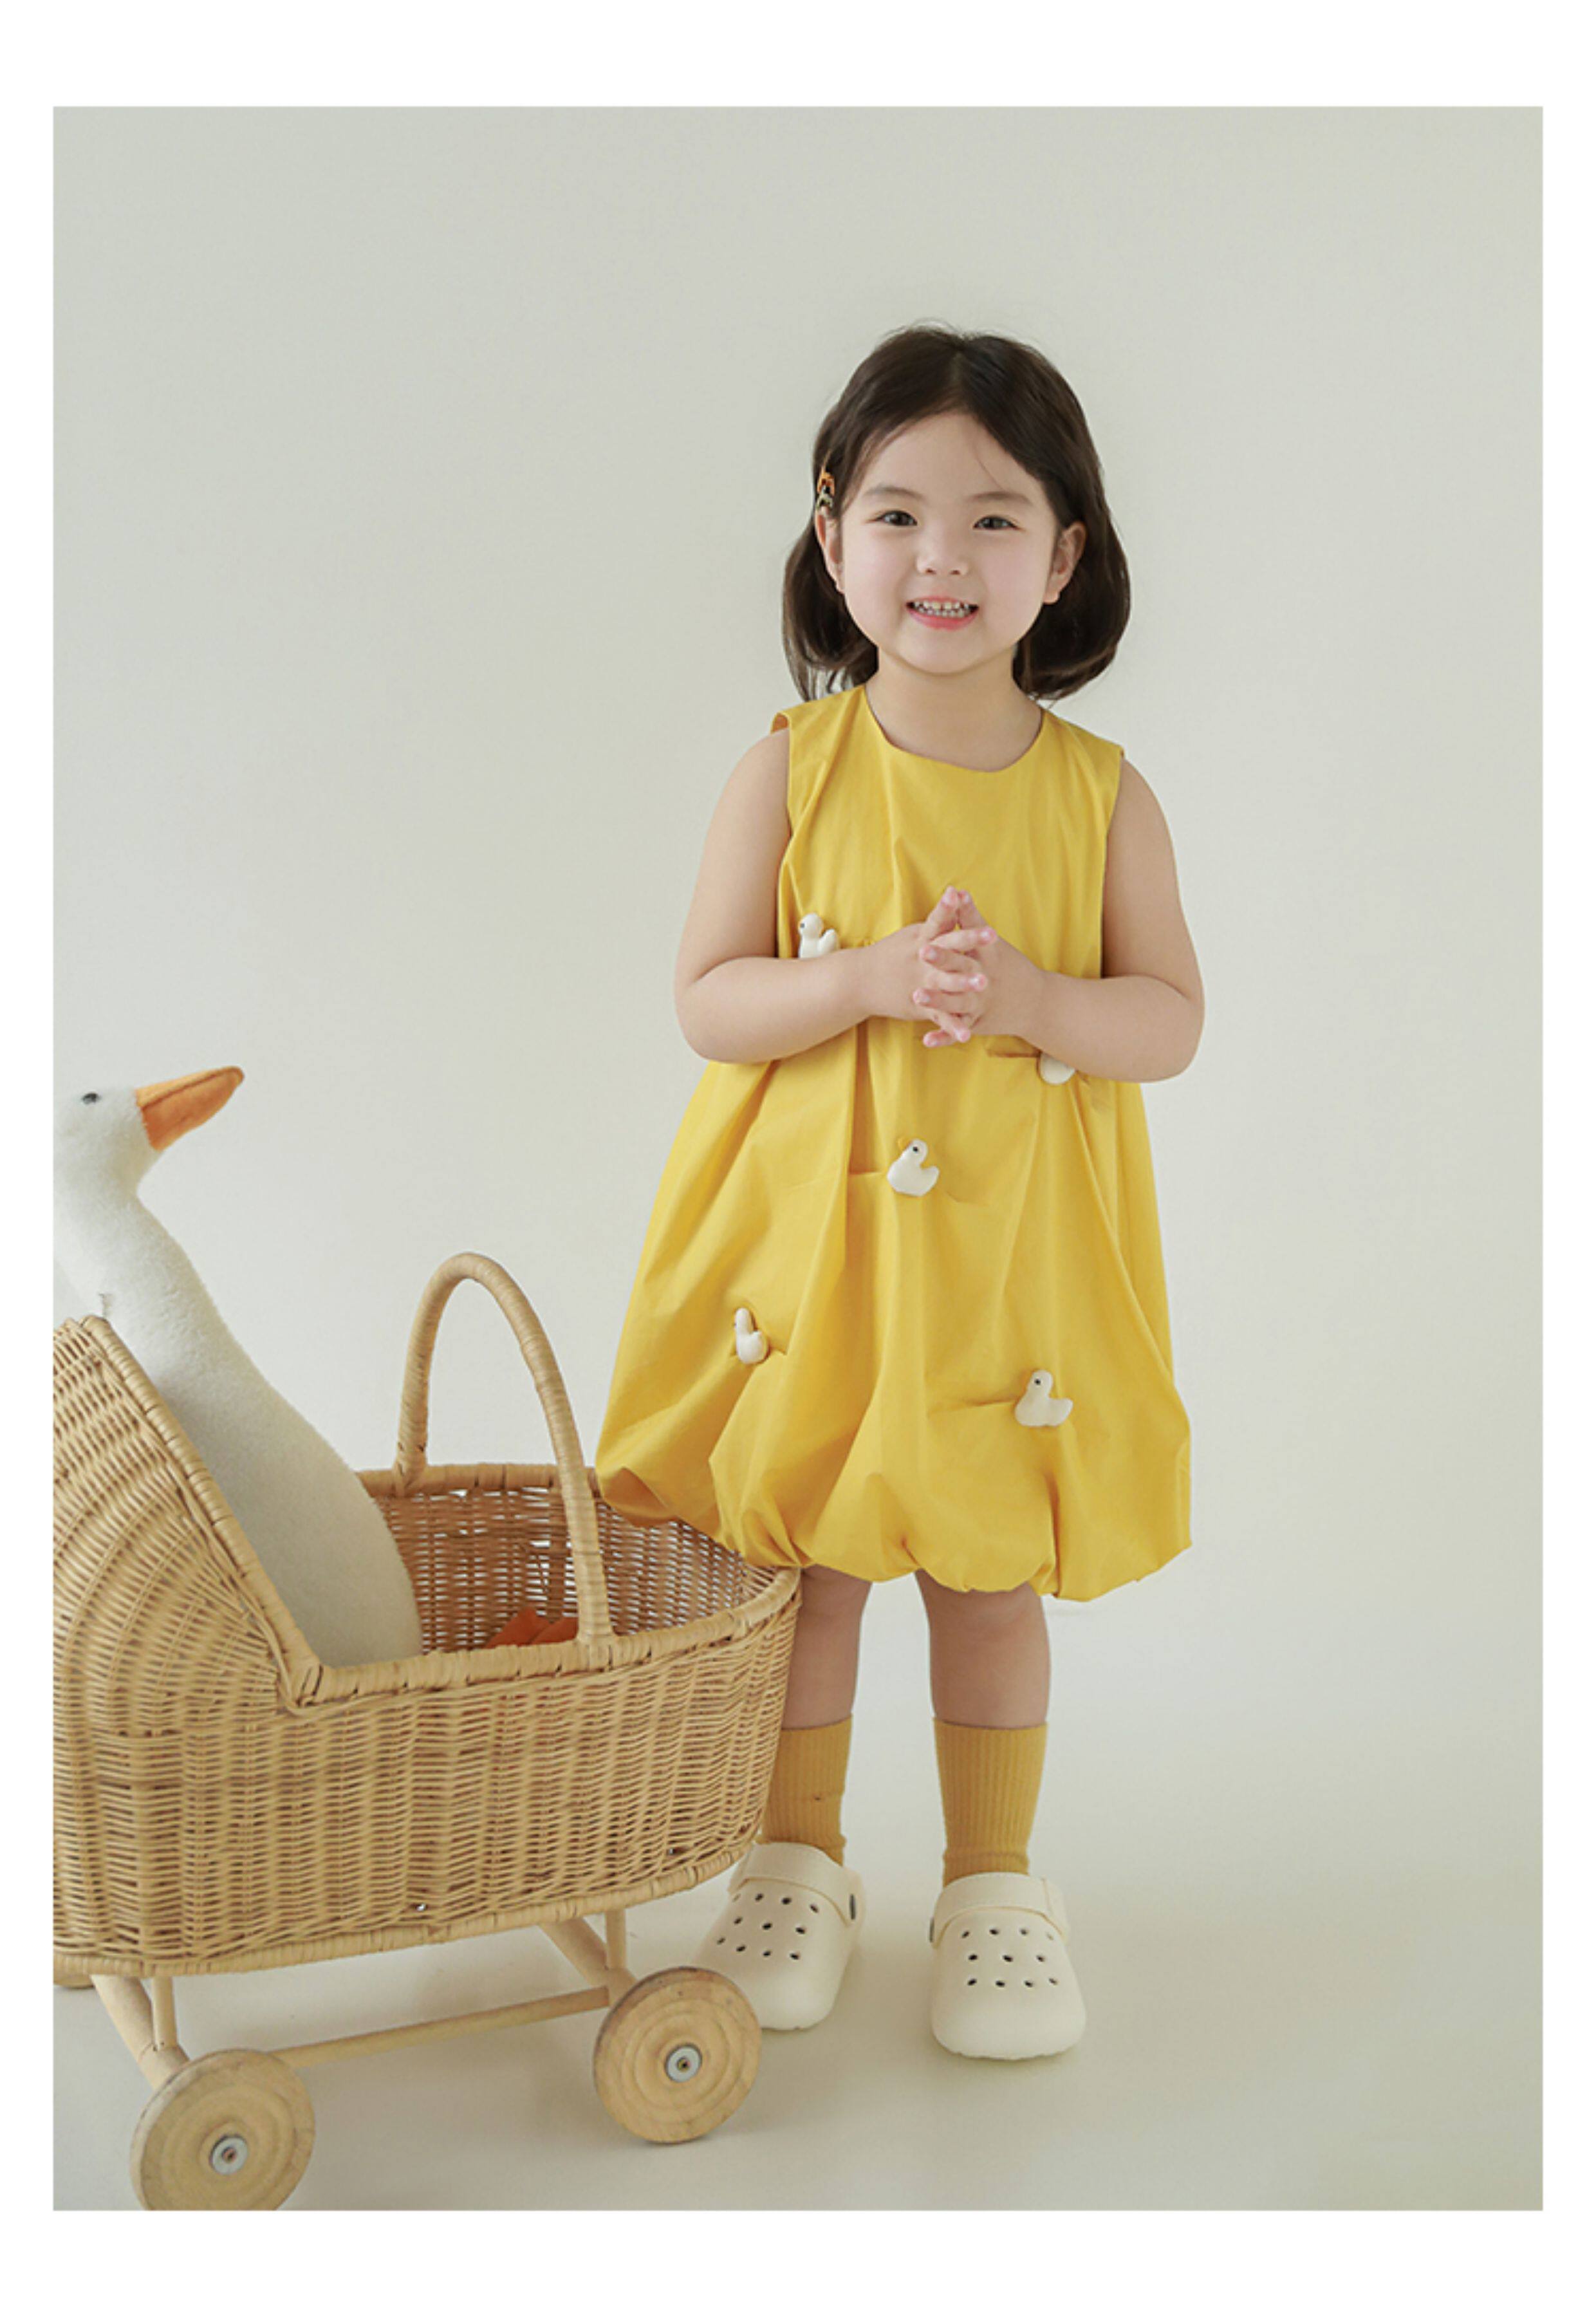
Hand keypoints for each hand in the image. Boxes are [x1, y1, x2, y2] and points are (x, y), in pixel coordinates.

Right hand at [864, 886, 996, 1042]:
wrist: (859, 982)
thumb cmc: (892, 954)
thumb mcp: (913, 934)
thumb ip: (938, 921)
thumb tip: (957, 896)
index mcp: (921, 939)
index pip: (938, 919)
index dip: (950, 907)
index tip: (960, 893)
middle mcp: (921, 959)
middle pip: (948, 948)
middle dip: (969, 941)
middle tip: (993, 935)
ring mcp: (920, 983)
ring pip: (945, 982)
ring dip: (964, 983)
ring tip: (984, 984)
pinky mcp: (919, 1006)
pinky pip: (939, 1018)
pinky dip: (953, 1027)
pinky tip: (967, 1036)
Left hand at [913, 888, 1036, 1046]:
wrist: (1036, 1002)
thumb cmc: (1008, 965)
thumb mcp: (990, 942)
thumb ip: (970, 917)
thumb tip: (956, 890)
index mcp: (986, 957)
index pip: (968, 942)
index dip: (950, 935)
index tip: (931, 930)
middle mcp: (984, 980)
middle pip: (962, 970)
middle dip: (942, 962)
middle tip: (921, 953)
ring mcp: (980, 1004)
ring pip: (957, 1003)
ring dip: (937, 1000)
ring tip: (916, 996)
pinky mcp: (976, 1023)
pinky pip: (957, 1030)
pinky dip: (943, 1036)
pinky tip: (926, 1039)